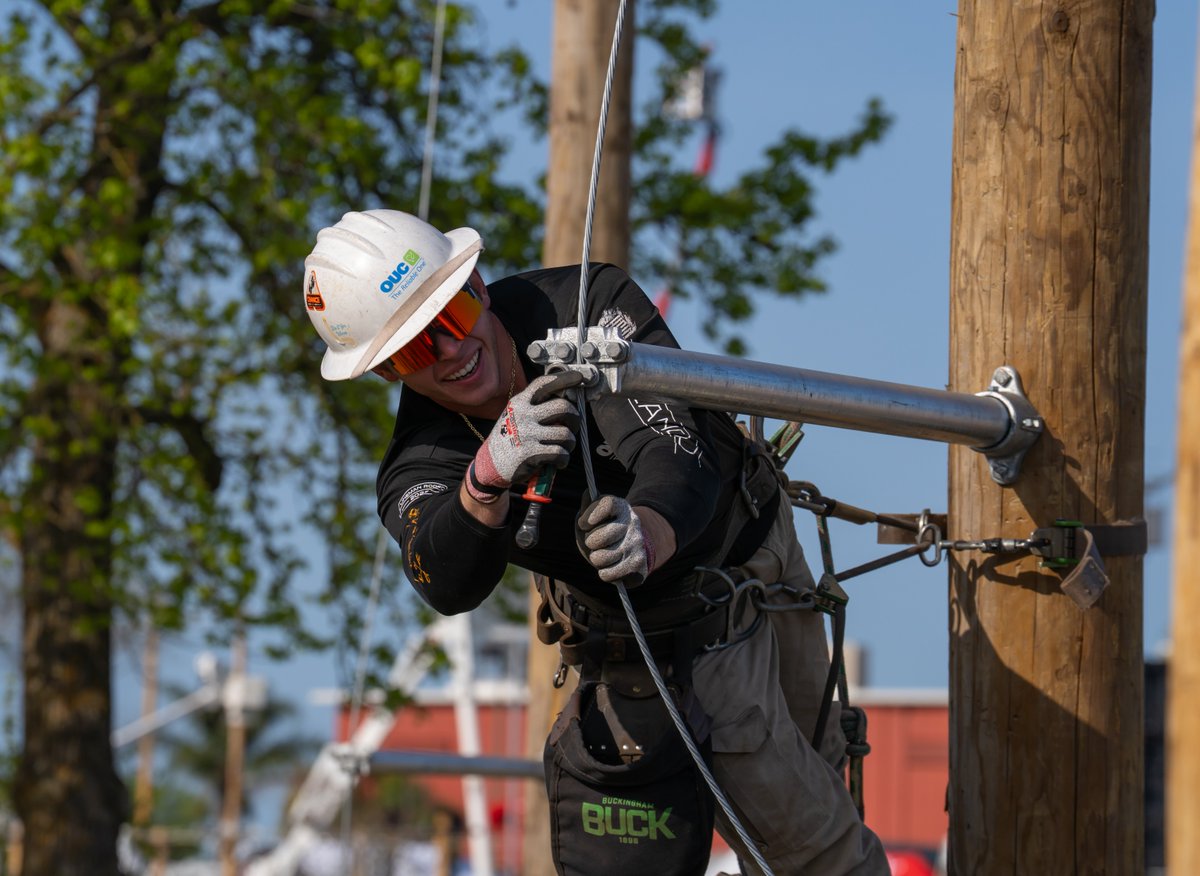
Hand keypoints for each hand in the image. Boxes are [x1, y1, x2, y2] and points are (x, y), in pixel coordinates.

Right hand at [472, 370, 583, 490]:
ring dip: (570, 443)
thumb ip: (536, 406)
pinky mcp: (530, 453)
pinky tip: (558, 461)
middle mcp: (523, 415)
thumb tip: (568, 399)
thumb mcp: (516, 414)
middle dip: (575, 419)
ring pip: (565, 433)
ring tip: (564, 447)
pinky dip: (564, 459)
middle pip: (563, 407)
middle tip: (572, 427)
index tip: (578, 377)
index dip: (564, 379)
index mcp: (520, 402)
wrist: (490, 463)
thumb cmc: (510, 437)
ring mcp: (526, 434)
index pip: (544, 384)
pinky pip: (560, 453)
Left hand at [575, 495, 653, 587]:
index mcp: (621, 507)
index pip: (607, 504)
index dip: (591, 514)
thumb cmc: (606, 530)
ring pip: (601, 558)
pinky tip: (610, 567)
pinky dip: (604, 573)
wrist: (634, 549)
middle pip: (600, 536)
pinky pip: (608, 574)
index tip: (583, 524)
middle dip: (590, 543)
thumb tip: (588, 493)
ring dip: (596, 559)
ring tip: (602, 556)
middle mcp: (632, 523)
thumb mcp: (595, 516)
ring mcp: (637, 544)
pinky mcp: (638, 565)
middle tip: (592, 543)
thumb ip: (589, 506)